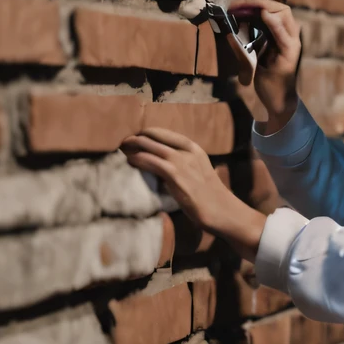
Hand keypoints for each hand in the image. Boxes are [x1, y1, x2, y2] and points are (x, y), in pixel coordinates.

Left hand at [121, 129, 266, 261]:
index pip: (164, 133)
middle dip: (136, 138)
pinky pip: (149, 161)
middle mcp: (187, 150)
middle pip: (154, 136)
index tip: (136, 138)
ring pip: (148, 146)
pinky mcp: (174, 174)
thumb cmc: (210, 197)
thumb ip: (184, 165)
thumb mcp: (199, 172)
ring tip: (122, 150)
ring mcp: (180, 161)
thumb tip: (163, 166)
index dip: (147, 133)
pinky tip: (129, 162)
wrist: (222, 210)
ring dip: (132, 147)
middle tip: (124, 143)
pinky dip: (136, 159)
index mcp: (194, 148)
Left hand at [228, 0, 300, 133]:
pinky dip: (275, 24)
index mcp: (281, 33)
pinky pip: (284, 36)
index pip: (274, 8)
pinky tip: (265, 16)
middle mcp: (289, 35)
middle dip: (260, 1)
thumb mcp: (252, 54)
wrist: (277, 99)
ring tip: (248, 4)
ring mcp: (292, 44)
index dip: (258, 1)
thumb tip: (229, 26)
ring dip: (265, 7)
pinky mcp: (290, 55)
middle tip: (240, 1)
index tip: (239, 0)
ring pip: (284, 16)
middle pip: (280, 8)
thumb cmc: (266, 76)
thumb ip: (245, 40)